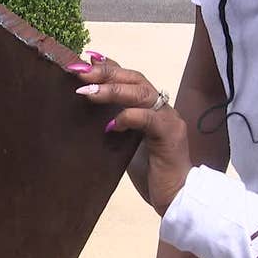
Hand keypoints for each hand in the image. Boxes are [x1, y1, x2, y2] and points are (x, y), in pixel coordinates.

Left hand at [69, 53, 192, 213]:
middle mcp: (162, 108)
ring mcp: (168, 119)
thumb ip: (114, 126)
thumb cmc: (151, 174)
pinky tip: (110, 125)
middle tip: (80, 72)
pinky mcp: (170, 135)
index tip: (85, 58)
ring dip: (112, 90)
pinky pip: (149, 117)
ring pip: (141, 92)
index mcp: (151, 108)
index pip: (130, 78)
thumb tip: (87, 114)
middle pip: (135, 78)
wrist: (177, 198)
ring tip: (87, 92)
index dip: (109, 66)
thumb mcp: (125, 145)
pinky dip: (128, 117)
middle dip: (106, 73)